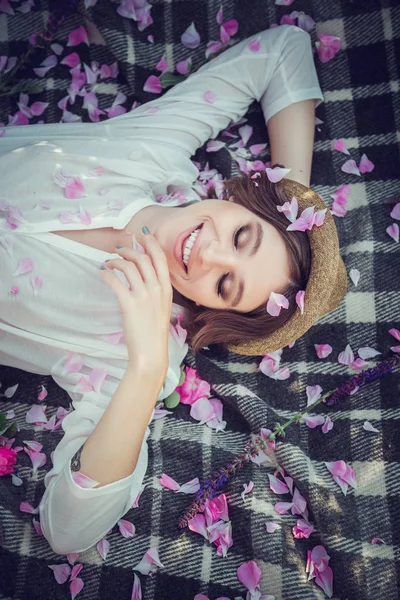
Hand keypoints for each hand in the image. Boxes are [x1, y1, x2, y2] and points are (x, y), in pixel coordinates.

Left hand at [99, 234, 171, 376]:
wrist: (151, 352)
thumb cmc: (154, 332)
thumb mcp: (161, 307)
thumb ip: (156, 291)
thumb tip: (143, 276)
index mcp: (166, 289)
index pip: (160, 258)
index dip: (151, 243)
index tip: (143, 235)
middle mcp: (157, 289)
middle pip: (143, 258)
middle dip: (130, 250)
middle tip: (120, 250)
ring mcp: (143, 296)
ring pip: (129, 266)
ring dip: (116, 260)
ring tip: (109, 263)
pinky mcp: (129, 303)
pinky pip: (115, 281)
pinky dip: (106, 274)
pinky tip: (102, 273)